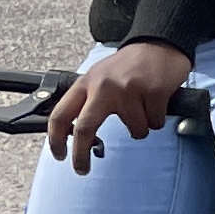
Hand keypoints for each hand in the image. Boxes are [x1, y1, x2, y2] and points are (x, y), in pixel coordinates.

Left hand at [49, 41, 192, 172]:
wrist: (159, 45)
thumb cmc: (130, 65)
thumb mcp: (100, 77)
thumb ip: (88, 100)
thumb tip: (76, 132)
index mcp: (87, 82)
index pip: (61, 114)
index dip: (56, 139)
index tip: (60, 155)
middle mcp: (104, 86)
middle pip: (85, 128)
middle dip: (81, 154)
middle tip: (82, 168)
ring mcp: (129, 90)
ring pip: (134, 130)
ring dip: (141, 126)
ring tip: (143, 108)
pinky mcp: (154, 93)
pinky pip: (155, 123)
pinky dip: (157, 118)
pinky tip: (156, 102)